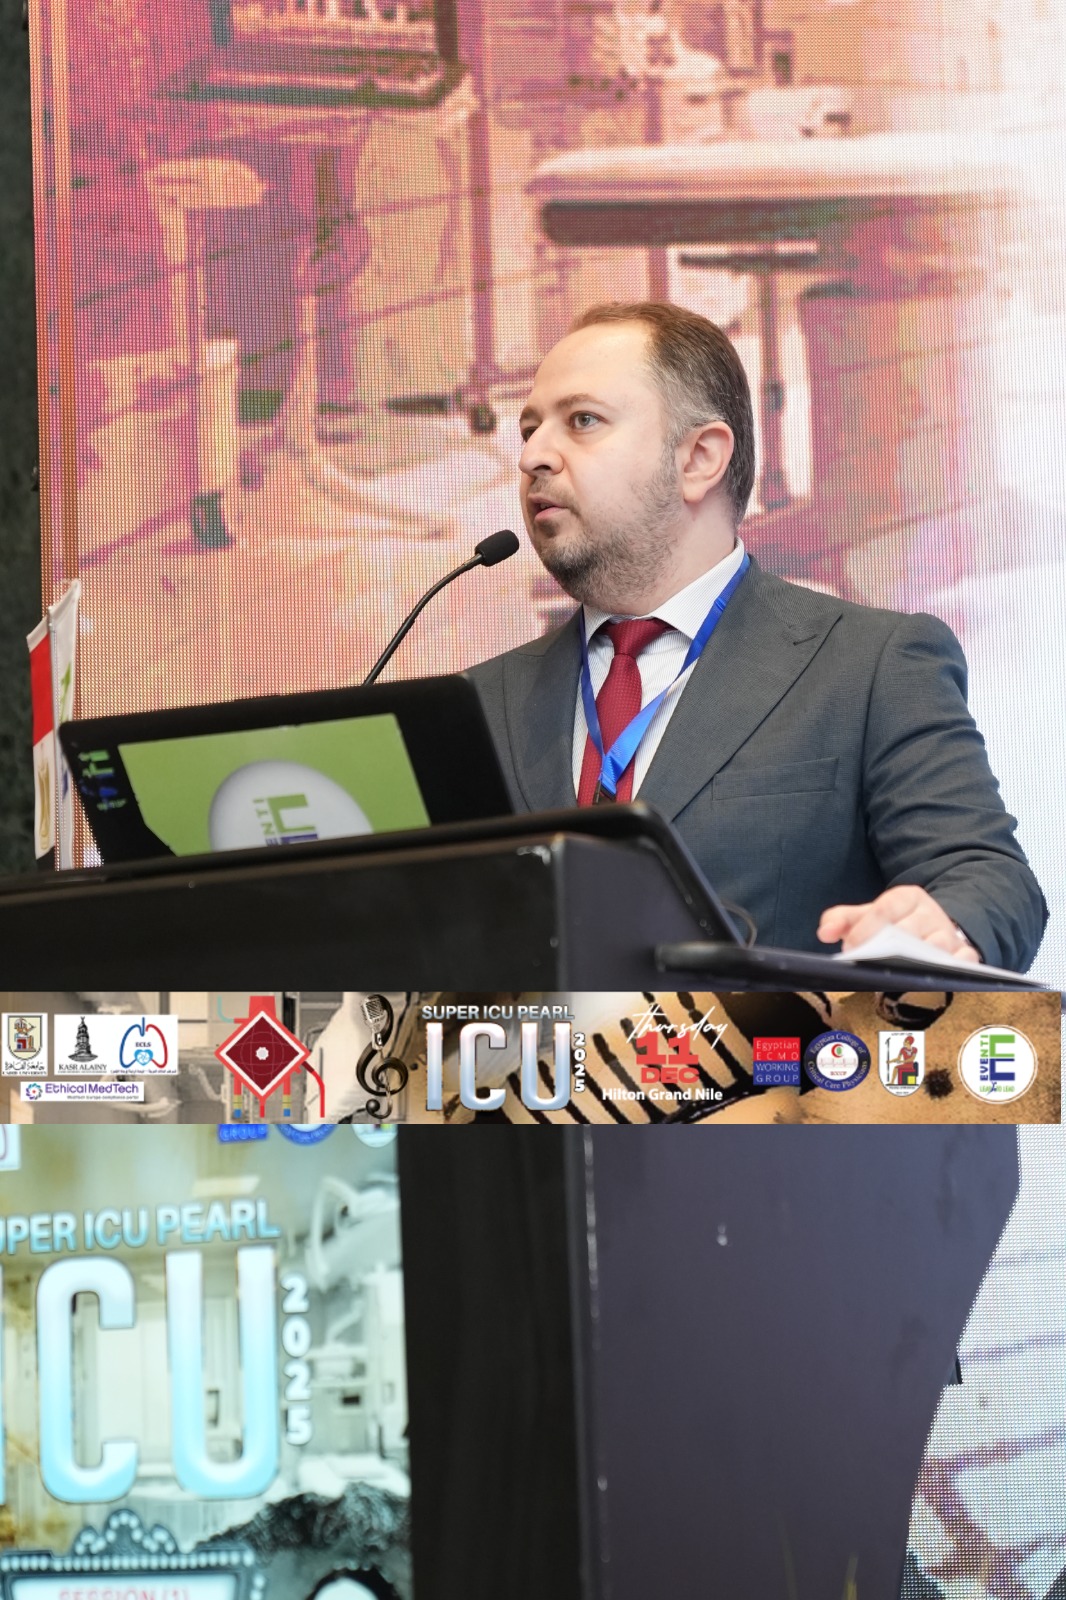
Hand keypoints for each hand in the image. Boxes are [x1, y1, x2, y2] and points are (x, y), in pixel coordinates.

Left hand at [817, 885, 980, 961]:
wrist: (936, 929)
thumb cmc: (896, 925)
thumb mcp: (869, 916)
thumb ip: (842, 920)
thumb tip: (824, 932)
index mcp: (907, 897)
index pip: (885, 909)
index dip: (865, 929)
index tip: (850, 948)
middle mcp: (931, 913)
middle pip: (909, 930)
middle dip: (885, 949)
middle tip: (867, 965)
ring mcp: (950, 934)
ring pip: (936, 946)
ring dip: (914, 963)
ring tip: (894, 976)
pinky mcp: (966, 954)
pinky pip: (964, 962)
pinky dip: (951, 970)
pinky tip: (930, 980)